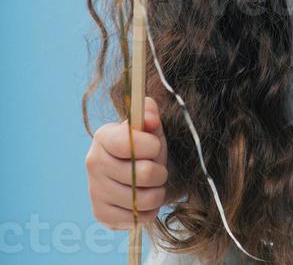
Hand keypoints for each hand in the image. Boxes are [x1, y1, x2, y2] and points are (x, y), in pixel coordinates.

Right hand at [85, 96, 168, 229]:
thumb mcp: (150, 126)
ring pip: (141, 199)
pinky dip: (148, 212)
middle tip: (159, 170)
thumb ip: (150, 113)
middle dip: (160, 172)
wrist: (134, 172)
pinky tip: (144, 200)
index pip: (129, 144)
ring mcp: (95, 190)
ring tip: (155, 186)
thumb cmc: (144, 146)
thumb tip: (150, 119)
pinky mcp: (100, 214)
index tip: (156, 146)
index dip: (151, 146)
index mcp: (104, 136)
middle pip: (142, 174)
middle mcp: (94, 163)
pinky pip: (135, 218)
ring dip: (157, 193)